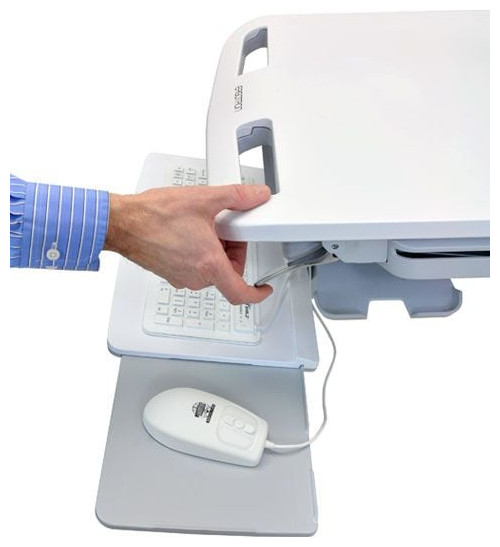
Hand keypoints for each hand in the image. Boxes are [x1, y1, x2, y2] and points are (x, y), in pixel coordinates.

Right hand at [104, 184, 272, 303]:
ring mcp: (181, 277)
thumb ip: (237, 197)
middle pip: (227, 274)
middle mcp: (195, 277)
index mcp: (209, 265)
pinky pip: (193, 268)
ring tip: (203, 226)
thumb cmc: (153, 215)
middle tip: (227, 230)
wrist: (122, 223)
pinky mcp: (169, 274)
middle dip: (232, 253)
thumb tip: (257, 195)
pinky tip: (189, 232)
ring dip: (214, 252)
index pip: (240, 293)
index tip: (264, 289)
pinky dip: (199, 254)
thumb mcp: (204, 199)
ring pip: (210, 270)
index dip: (257, 294)